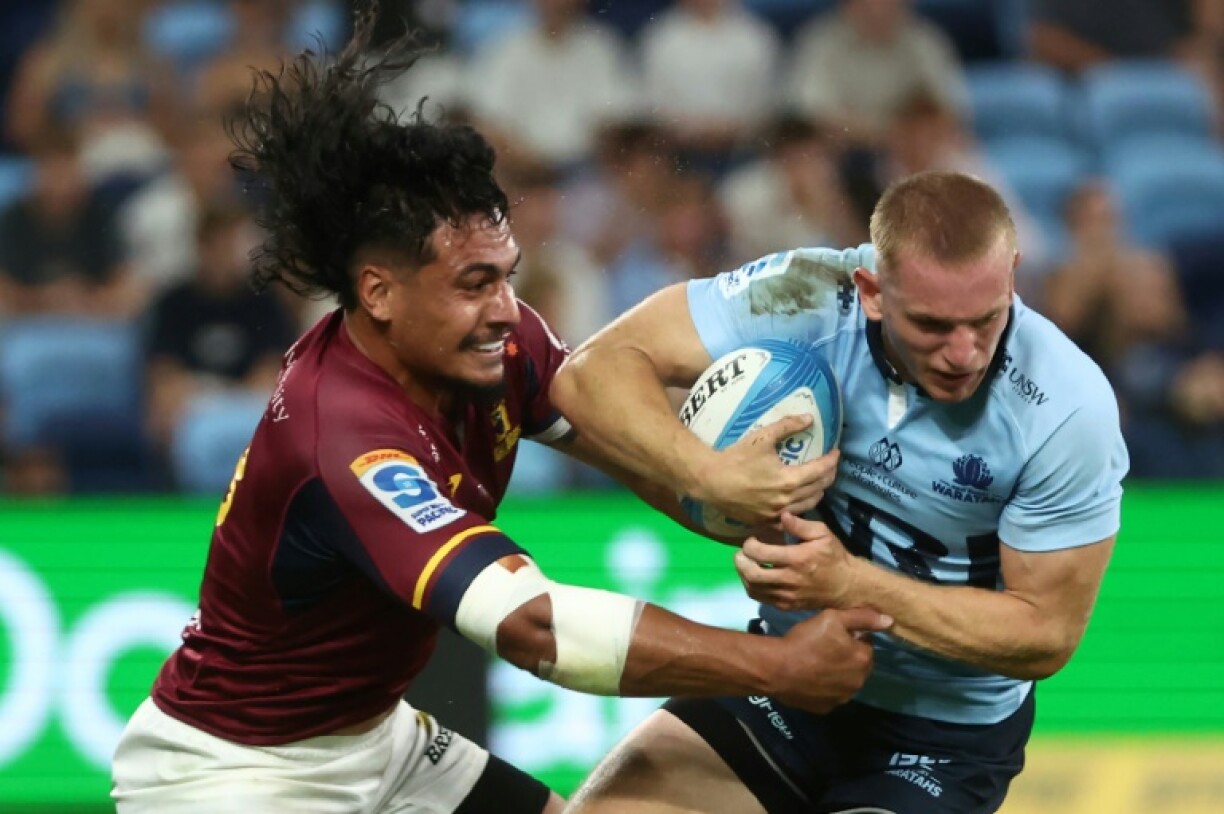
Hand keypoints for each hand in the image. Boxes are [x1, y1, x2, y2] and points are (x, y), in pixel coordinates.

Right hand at [691, 415, 838, 525]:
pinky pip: (791, 518)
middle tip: (829, 466)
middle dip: (828, 476)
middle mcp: (787, 500)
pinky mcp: (765, 521)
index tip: (836, 453)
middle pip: (818, 489)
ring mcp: (776, 514)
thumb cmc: (735, 458)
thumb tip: (809, 418)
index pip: (820, 471)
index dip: (831, 461)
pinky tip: (799, 501)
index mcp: (789, 480)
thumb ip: (787, 426)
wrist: (710, 481)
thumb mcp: (761, 438)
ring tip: (818, 482)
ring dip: (817, 492)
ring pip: (808, 505)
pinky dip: (800, 509)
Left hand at [735, 513, 856, 609]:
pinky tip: (755, 577)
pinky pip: (761, 598)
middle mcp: (789, 579)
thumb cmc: (834, 557)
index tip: (752, 540)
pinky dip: (752, 587)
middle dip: (740, 561)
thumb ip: (801, 525)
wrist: (847, 586)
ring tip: (745, 564)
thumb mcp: (823, 534)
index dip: (749, 545)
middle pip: (752, 574)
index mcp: (797, 559)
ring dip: (743, 574)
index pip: (760, 554)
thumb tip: (782, 515)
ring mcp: (786, 595)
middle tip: (741, 553)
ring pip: (753, 588)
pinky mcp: (786, 606)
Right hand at [771, 607, 890, 712]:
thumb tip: (889, 620)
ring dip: (838, 673)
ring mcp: (843, 698)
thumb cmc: (806, 640)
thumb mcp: (833, 618)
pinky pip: (831, 694)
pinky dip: (825, 687)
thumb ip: (862, 618)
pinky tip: (811, 678)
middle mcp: (859, 682)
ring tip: (816, 663)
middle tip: (824, 647)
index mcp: (863, 658)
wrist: (777, 669)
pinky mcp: (827, 709)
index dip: (850, 636)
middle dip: (847, 656)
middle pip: (858, 664)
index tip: (832, 634)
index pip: (866, 643)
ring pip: (846, 681)